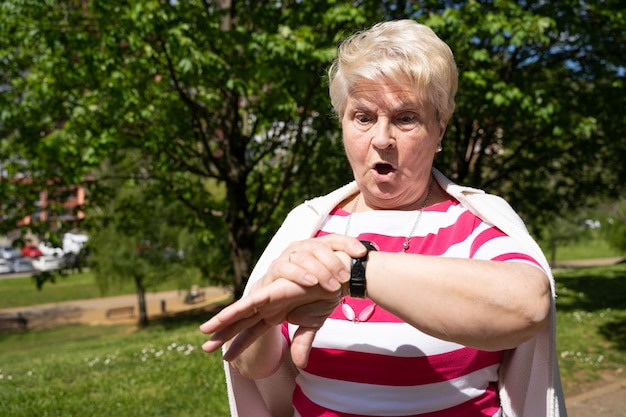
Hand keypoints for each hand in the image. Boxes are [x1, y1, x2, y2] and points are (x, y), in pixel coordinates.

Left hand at [200, 278, 340, 367]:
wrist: (336, 281)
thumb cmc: (324, 297)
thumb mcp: (311, 326)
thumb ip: (301, 343)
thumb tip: (298, 364)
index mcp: (276, 314)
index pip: (252, 333)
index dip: (239, 345)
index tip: (226, 359)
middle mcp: (269, 307)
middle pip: (241, 323)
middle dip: (223, 335)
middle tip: (204, 347)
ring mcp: (269, 299)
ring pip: (240, 313)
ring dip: (222, 322)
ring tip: (204, 333)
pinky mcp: (272, 293)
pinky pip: (250, 303)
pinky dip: (235, 310)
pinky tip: (221, 319)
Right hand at [263, 234, 364, 291]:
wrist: (275, 303)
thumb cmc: (304, 291)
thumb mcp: (325, 285)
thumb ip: (340, 278)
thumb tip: (363, 273)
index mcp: (315, 248)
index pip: (333, 239)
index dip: (348, 243)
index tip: (362, 253)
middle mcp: (301, 248)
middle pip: (319, 246)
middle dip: (334, 261)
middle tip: (345, 278)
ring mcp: (286, 257)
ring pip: (304, 256)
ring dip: (320, 270)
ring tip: (332, 285)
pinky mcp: (274, 270)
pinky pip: (286, 267)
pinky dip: (300, 274)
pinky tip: (312, 282)